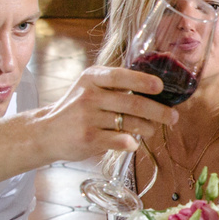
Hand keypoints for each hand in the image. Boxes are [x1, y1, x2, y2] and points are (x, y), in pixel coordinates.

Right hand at [39, 66, 176, 162]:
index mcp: (92, 78)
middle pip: (133, 102)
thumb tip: (153, 88)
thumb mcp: (89, 88)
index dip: (143, 81)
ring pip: (130, 123)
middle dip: (159, 111)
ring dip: (148, 128)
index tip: (160, 87)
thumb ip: (114, 86)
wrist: (45, 132)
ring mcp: (88, 117)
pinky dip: (132, 142)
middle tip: (173, 117)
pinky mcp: (88, 138)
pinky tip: (134, 143)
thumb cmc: (75, 109)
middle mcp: (89, 95)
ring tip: (152, 129)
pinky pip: (119, 140)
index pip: (121, 76)